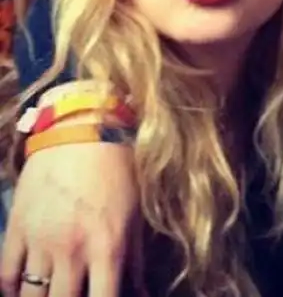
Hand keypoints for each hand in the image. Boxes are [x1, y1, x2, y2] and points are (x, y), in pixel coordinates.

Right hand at [0, 142, 141, 296]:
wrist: (81, 130)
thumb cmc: (118, 169)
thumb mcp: (136, 213)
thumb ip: (135, 258)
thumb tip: (141, 292)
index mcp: (108, 246)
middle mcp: (72, 250)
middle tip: (75, 295)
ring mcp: (40, 242)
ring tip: (53, 293)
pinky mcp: (16, 229)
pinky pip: (6, 276)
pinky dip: (13, 289)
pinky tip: (24, 290)